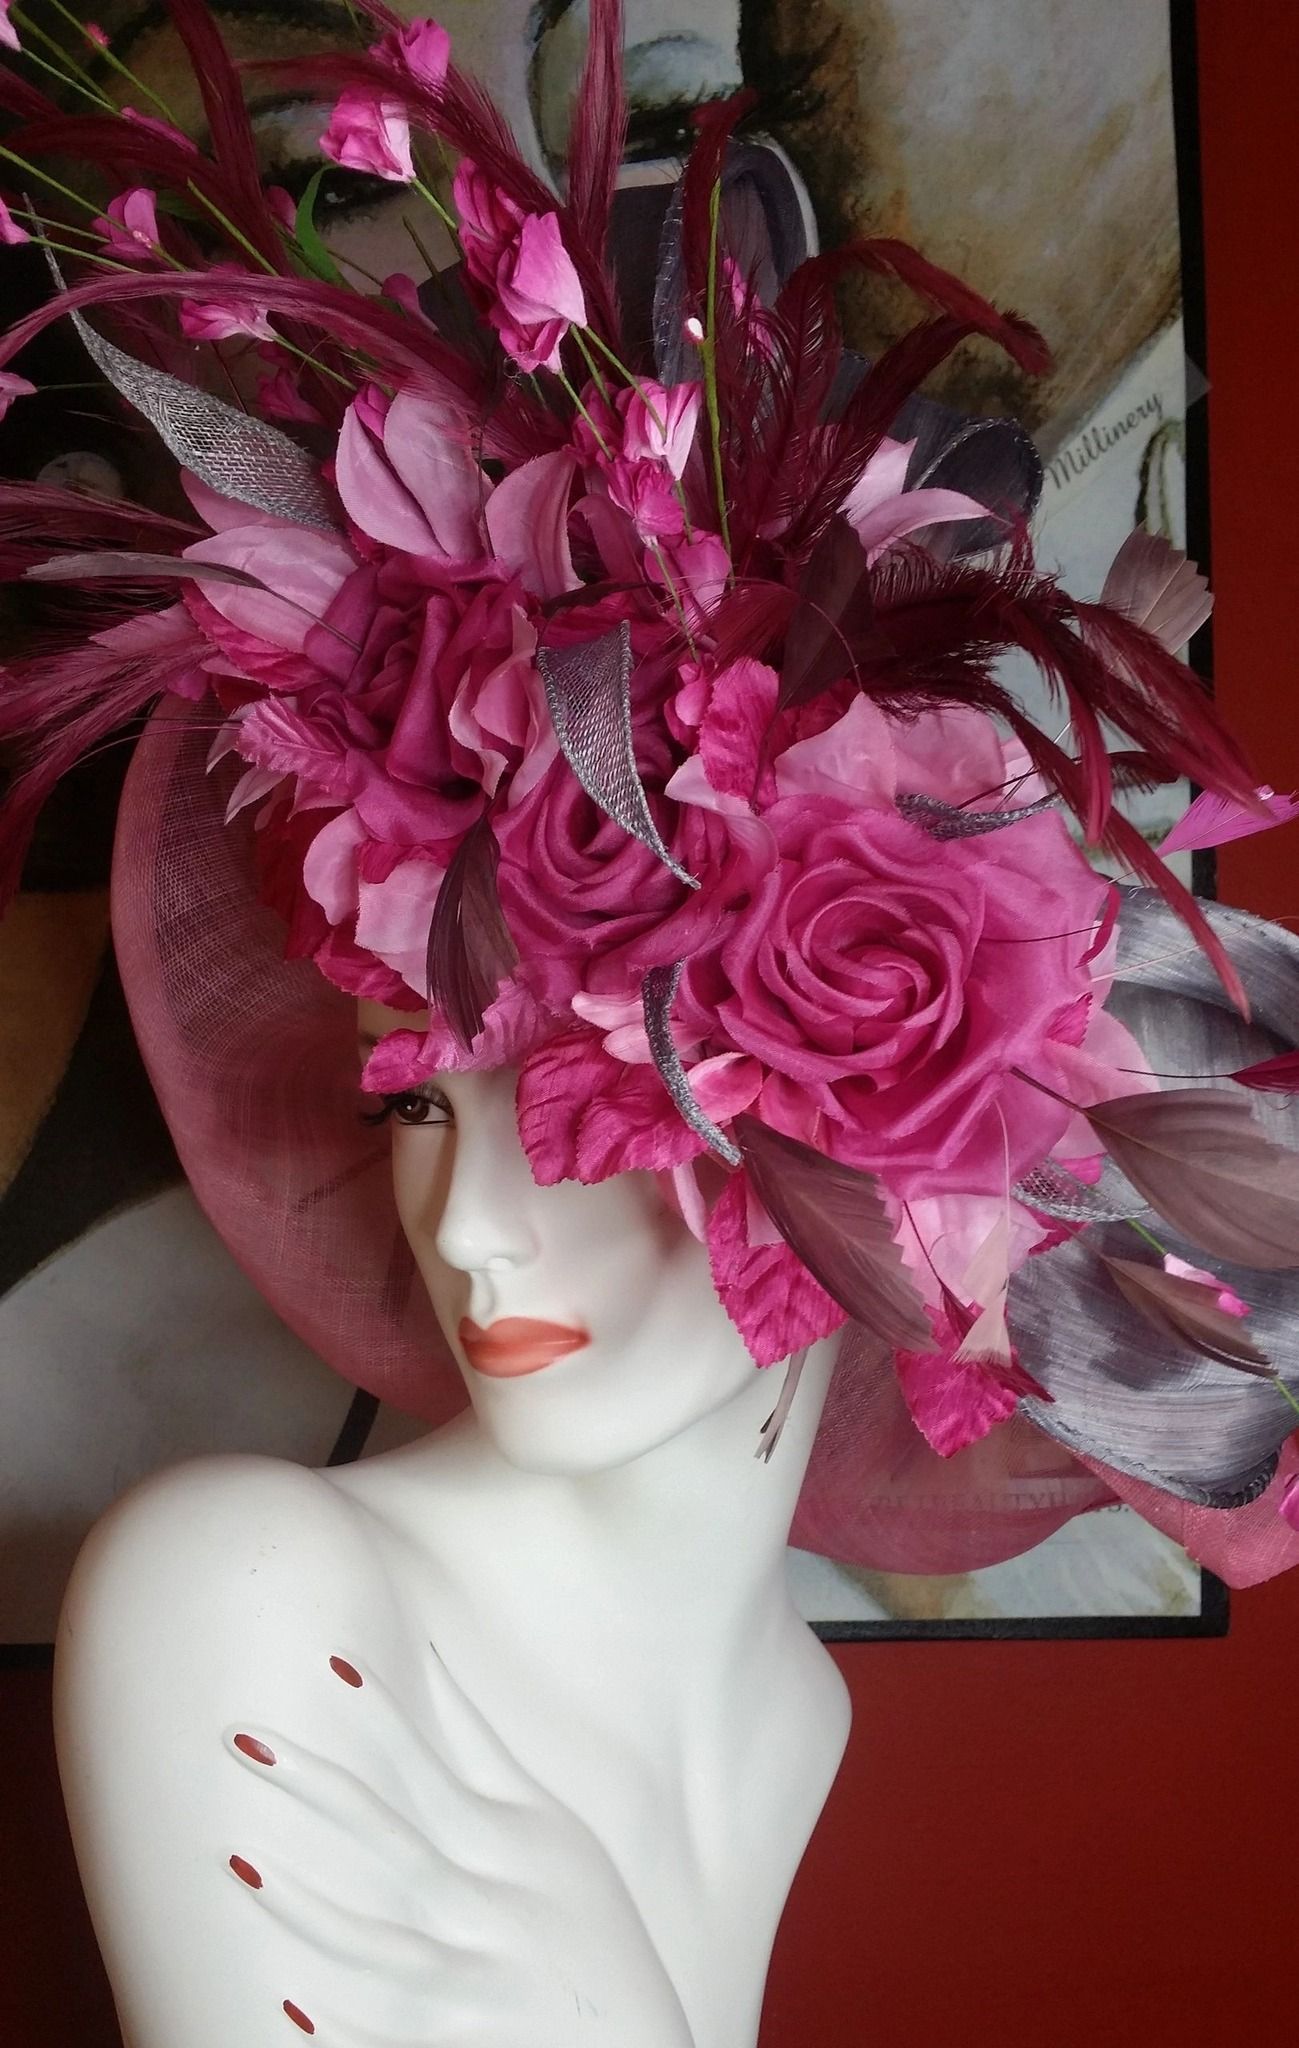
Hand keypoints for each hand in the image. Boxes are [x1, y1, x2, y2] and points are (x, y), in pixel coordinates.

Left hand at [223, 1644, 695, 2047]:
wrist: (639, 2046)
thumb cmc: (587, 1918)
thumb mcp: (554, 1825)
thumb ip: (485, 1747)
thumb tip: (430, 1653)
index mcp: (518, 1844)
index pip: (437, 1767)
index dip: (385, 1714)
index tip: (328, 1658)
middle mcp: (499, 1906)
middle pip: (392, 1836)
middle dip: (316, 1783)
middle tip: (240, 1735)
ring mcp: (483, 1981)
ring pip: (383, 1947)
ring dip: (307, 1910)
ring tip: (236, 1860)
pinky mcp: (468, 2044)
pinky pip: (394, 2039)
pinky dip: (342, 2031)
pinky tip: (284, 2002)